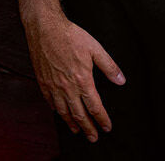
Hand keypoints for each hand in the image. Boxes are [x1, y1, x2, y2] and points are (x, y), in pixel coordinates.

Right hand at [24, 13, 125, 141]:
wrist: (45, 28)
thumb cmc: (70, 35)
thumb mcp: (95, 48)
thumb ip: (109, 66)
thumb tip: (121, 80)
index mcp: (82, 80)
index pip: (95, 107)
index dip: (102, 119)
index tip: (107, 127)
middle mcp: (67, 87)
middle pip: (79, 115)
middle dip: (88, 128)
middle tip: (93, 137)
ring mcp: (53, 86)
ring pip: (63, 112)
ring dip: (72, 124)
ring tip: (77, 131)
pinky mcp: (43, 81)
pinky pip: (50, 102)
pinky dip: (56, 110)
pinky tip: (59, 112)